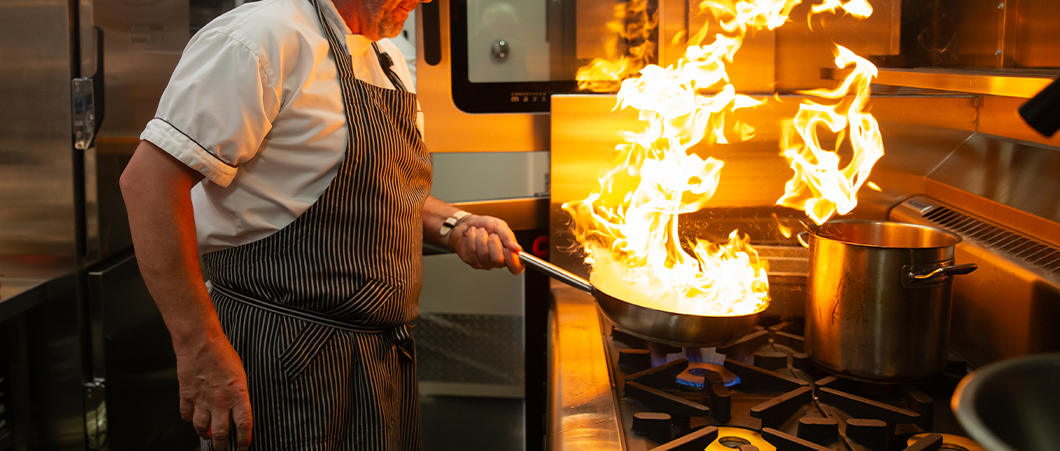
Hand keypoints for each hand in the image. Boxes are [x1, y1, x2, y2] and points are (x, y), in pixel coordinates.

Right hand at [175, 332, 251, 449]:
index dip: (244, 440)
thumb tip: (238, 409)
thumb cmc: (222, 353)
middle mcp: (220, 401)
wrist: (200, 342)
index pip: (244, 424)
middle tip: (223, 450)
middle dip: (222, 447)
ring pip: (202, 429)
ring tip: (208, 435)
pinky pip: (186, 416)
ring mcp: (202, 400)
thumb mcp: (240, 374)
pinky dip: (190, 420)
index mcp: (238, 394)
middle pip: (221, 434)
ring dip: (205, 435)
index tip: (243, 447)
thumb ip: (239, 394)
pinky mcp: (187, 396)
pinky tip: (193, 418)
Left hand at [449, 215, 524, 273]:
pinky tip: (473, 234)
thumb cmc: (485, 225)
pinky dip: (472, 237)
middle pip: (498, 260)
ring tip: (481, 231)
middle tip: (492, 234)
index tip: (508, 250)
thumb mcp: (499, 225)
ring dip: (481, 237)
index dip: (513, 261)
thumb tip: (516, 248)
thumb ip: (508, 236)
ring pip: (483, 254)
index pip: (516, 268)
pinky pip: (472, 251)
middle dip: (493, 243)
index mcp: (509, 254)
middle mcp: (497, 261)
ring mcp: (484, 263)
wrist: (468, 223)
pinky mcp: (471, 261)